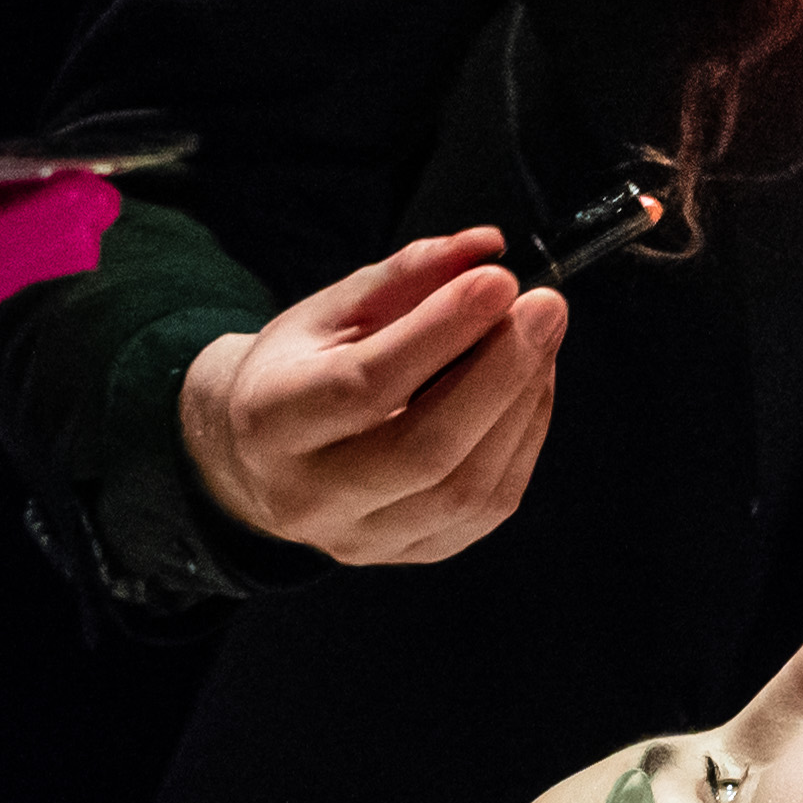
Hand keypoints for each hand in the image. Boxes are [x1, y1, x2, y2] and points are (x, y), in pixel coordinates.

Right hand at [177, 229, 562, 566]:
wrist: (257, 455)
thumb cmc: (299, 369)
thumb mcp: (331, 309)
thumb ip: (406, 275)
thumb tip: (486, 247)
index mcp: (271, 423)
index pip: (366, 385)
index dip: (441, 332)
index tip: (499, 281)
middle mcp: (310, 497)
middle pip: (425, 451)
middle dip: (501, 373)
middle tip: (545, 307)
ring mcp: (362, 539)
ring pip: (467, 488)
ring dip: (523, 404)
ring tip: (541, 340)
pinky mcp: (410, 555)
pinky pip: (488, 508)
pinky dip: (524, 439)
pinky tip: (531, 386)